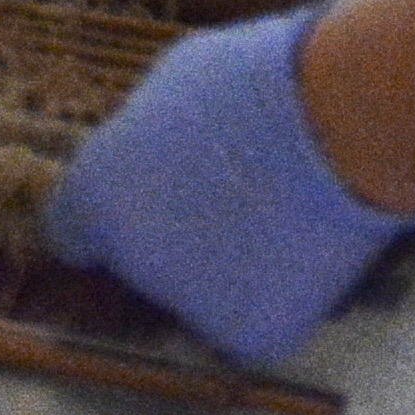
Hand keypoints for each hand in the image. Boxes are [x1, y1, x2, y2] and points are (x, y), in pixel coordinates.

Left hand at [43, 2, 414, 367]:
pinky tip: (304, 250)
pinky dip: (276, 294)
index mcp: (95, 193)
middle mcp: (130, 259)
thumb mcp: (177, 84)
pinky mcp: (248, 335)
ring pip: (202, 294)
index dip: (110, 218)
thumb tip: (156, 149)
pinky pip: (254, 320)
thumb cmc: (261, 79)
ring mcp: (187, 303)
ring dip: (228, 266)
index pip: (71, 232)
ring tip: (280, 216)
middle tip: (231, 198)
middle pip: (144, 261)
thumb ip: (150, 132)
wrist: (342, 124)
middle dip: (177, 237)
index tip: (142, 207)